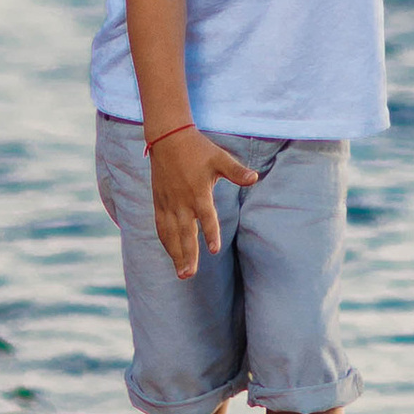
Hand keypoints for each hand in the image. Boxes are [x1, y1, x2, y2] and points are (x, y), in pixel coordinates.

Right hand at [146, 125, 245, 279]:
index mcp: (198, 192)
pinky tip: (170, 253)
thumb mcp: (220, 158)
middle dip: (188, 255)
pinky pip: (160, 226)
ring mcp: (168, 203)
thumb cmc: (198, 149)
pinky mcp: (159, 202)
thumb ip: (236, 171)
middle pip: (185, 233)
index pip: (206, 217)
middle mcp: (181, 201)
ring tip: (181, 273)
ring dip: (175, 254)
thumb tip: (255, 178)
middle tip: (190, 274)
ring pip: (171, 234)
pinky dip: (165, 241)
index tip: (215, 250)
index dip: (211, 233)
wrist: (168, 138)